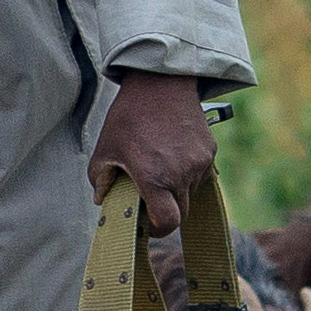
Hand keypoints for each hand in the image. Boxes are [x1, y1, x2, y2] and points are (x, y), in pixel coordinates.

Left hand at [91, 71, 214, 235]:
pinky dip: (187, 175)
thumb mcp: (105, 149)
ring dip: (177, 192)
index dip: (159, 229)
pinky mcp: (210, 151)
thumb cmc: (129, 116)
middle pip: (182, 213)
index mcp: (155, 177)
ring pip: (192, 194)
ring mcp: (199, 163)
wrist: (160, 81)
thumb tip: (103, 201)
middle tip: (149, 198)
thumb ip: (100, 181)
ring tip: (159, 169)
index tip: (149, 224)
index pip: (168, 222)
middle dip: (167, 211)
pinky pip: (201, 175)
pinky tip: (171, 156)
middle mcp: (182, 174)